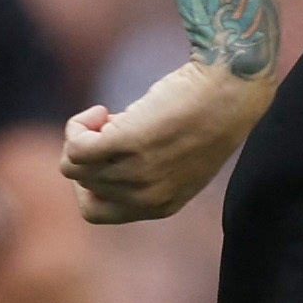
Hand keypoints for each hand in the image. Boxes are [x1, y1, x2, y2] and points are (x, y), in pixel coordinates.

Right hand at [61, 58, 274, 223]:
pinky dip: (78, 125)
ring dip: (82, 134)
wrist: (229, 91)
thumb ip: (140, 169)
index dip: (91, 182)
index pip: (96, 211)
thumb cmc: (204, 115)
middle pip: (83, 182)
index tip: (107, 154)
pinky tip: (102, 111)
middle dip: (91, 150)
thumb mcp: (176, 158)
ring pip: (73, 163)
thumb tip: (91, 151)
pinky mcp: (126, 144)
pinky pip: (75, 146)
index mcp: (159, 207)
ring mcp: (135, 174)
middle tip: (117, 126)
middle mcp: (145, 198)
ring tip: (111, 116)